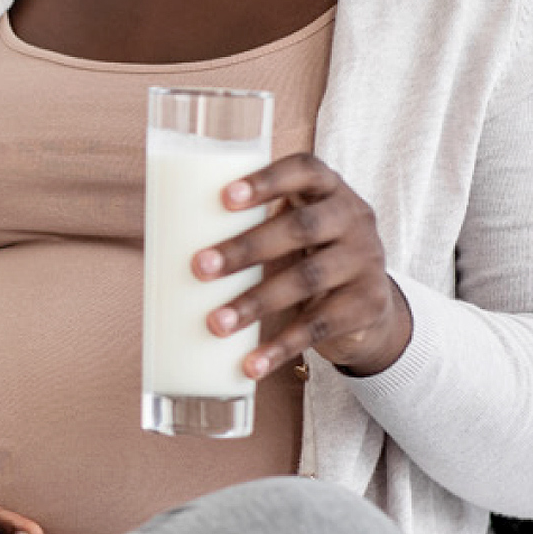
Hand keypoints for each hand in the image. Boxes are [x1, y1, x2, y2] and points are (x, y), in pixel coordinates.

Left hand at [191, 153, 411, 379]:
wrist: (368, 302)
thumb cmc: (307, 252)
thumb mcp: (292, 227)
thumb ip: (251, 223)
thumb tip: (163, 241)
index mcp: (327, 188)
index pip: (304, 169)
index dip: (266, 181)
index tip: (224, 197)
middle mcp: (353, 218)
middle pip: (301, 228)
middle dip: (246, 248)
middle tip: (199, 267)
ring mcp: (365, 261)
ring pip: (307, 280)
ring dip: (255, 303)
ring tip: (215, 323)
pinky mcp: (366, 305)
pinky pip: (319, 327)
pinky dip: (280, 348)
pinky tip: (251, 364)